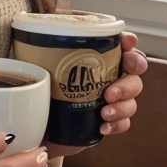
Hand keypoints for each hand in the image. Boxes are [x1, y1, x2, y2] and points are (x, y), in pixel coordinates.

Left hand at [44, 31, 147, 159]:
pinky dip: (117, 125)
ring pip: (131, 100)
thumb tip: (33, 38)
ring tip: (104, 113)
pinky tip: (103, 127)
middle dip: (128, 82)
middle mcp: (106, 77)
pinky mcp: (107, 122)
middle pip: (133, 75)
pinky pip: (124, 123)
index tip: (128, 42)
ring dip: (122, 106)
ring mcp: (109, 101)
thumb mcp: (35, 70)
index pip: (118, 45)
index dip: (128, 42)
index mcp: (92, 59)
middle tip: (111, 92)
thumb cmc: (36, 93)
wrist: (34, 129)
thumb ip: (38, 53)